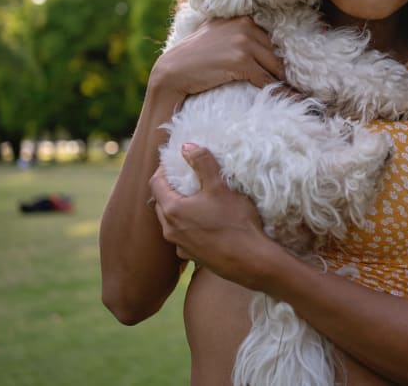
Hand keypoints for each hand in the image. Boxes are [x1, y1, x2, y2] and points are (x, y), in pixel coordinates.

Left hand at [148, 143, 277, 288]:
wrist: (251, 261)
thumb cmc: (235, 222)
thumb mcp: (220, 186)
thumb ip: (202, 163)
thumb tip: (186, 146)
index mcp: (173, 210)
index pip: (156, 184)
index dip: (163, 169)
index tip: (174, 161)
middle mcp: (170, 230)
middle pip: (161, 203)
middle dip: (169, 188)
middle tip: (184, 177)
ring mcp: (180, 246)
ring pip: (171, 222)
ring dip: (178, 209)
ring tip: (196, 199)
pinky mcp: (193, 258)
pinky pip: (183, 237)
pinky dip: (188, 227)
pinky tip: (205, 224)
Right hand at [150, 16, 284, 98]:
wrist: (173, 70)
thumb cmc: (193, 56)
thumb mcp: (216, 33)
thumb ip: (236, 31)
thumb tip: (259, 40)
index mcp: (241, 18)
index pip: (269, 39)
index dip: (276, 58)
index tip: (286, 72)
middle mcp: (245, 26)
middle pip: (275, 53)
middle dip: (283, 71)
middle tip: (295, 87)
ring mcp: (244, 42)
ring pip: (274, 66)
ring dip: (283, 83)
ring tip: (294, 95)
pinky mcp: (242, 61)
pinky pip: (266, 79)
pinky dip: (276, 91)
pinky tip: (284, 99)